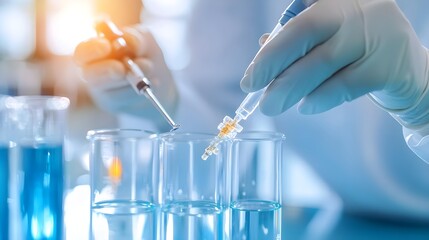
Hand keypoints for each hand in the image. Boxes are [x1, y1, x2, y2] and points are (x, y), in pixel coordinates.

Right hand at [74, 25, 177, 128]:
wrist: (161, 79)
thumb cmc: (146, 55)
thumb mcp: (144, 39)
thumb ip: (135, 37)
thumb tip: (129, 42)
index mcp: (94, 51)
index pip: (83, 52)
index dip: (91, 49)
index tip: (106, 45)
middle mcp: (93, 72)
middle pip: (89, 75)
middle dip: (106, 70)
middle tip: (121, 68)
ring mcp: (103, 91)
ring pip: (108, 91)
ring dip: (131, 79)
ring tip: (149, 66)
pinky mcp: (115, 105)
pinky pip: (125, 100)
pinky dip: (141, 89)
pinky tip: (154, 81)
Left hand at [241, 0, 428, 127]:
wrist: (411, 73)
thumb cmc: (360, 51)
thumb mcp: (331, 37)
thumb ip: (300, 39)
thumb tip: (263, 46)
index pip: (299, 13)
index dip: (273, 43)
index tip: (251, 72)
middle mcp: (360, 8)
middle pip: (305, 31)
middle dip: (272, 62)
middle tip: (249, 86)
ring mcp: (378, 35)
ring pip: (322, 62)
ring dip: (289, 88)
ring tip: (271, 105)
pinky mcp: (389, 67)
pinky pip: (344, 85)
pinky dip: (320, 98)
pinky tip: (306, 106)